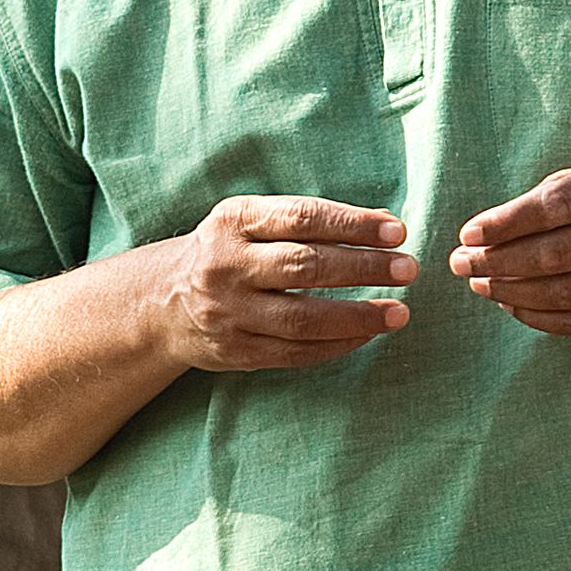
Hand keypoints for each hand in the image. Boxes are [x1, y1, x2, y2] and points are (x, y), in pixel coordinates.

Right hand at [146, 194, 411, 370]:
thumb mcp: (252, 221)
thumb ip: (311, 220)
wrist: (162, 303)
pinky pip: (295, 352)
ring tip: (399, 312)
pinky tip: (368, 334)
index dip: (352, 224)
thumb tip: (383, 222)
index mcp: (234, 221)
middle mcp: (227, 266)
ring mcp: (229, 312)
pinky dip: (337, 344)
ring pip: (303, 318)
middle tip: (408, 269)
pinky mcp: (236, 351)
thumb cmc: (227, 251)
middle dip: (364, 268)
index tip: (396, 231)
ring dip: (358, 315)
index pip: (302, 218)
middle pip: (305, 267)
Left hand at [451, 155, 570, 334]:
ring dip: (511, 293)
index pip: (555, 205)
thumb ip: (553, 196)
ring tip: (480, 284)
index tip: (469, 233)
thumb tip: (486, 232)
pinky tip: (512, 306)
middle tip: (460, 263)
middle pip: (554, 255)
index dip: (506, 222)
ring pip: (563, 293)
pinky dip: (538, 318)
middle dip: (497, 262)